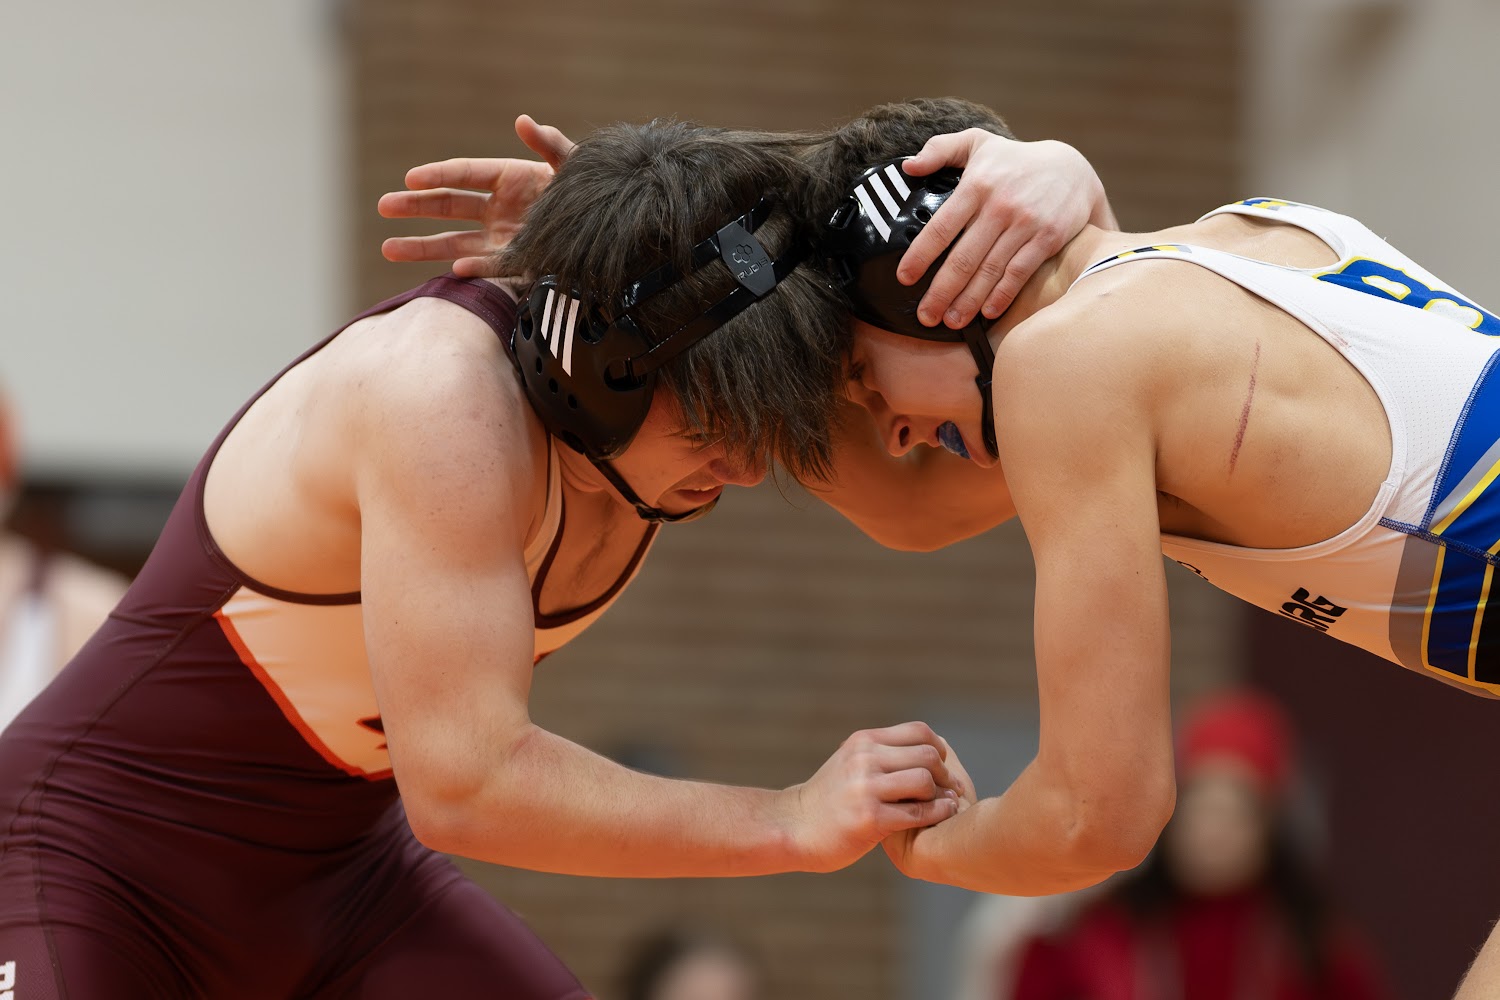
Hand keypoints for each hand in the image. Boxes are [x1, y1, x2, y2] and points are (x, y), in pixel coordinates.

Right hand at [378, 114, 575, 277]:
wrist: (613, 234)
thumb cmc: (590, 195)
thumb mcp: (575, 169)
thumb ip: (552, 146)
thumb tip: (524, 122)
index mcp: (508, 178)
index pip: (463, 174)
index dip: (437, 175)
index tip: (410, 179)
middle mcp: (498, 209)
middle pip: (448, 206)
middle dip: (415, 207)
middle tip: (384, 207)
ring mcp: (501, 239)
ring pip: (453, 242)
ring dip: (421, 246)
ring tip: (387, 248)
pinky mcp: (513, 266)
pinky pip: (487, 269)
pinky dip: (473, 269)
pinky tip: (453, 271)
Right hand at [783, 722, 962, 873]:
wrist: (795, 826)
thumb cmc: (829, 798)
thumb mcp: (851, 761)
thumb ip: (882, 751)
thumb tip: (929, 744)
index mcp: (863, 741)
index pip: (918, 731)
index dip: (938, 749)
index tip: (942, 767)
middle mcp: (864, 759)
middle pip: (927, 755)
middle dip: (946, 774)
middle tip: (951, 789)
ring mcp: (866, 789)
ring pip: (925, 781)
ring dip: (942, 795)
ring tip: (945, 804)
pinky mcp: (870, 820)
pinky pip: (918, 813)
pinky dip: (937, 814)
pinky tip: (941, 816)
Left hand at [899, 129, 1108, 327]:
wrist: (1072, 168)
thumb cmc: (1015, 160)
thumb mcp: (977, 143)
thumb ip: (940, 150)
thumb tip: (908, 166)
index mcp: (976, 185)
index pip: (941, 227)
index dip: (920, 255)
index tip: (904, 278)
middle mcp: (999, 206)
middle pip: (963, 258)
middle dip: (940, 291)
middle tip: (925, 315)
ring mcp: (1025, 224)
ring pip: (990, 270)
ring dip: (968, 301)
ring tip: (951, 321)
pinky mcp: (1047, 238)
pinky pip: (1019, 272)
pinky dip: (1002, 295)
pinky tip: (987, 312)